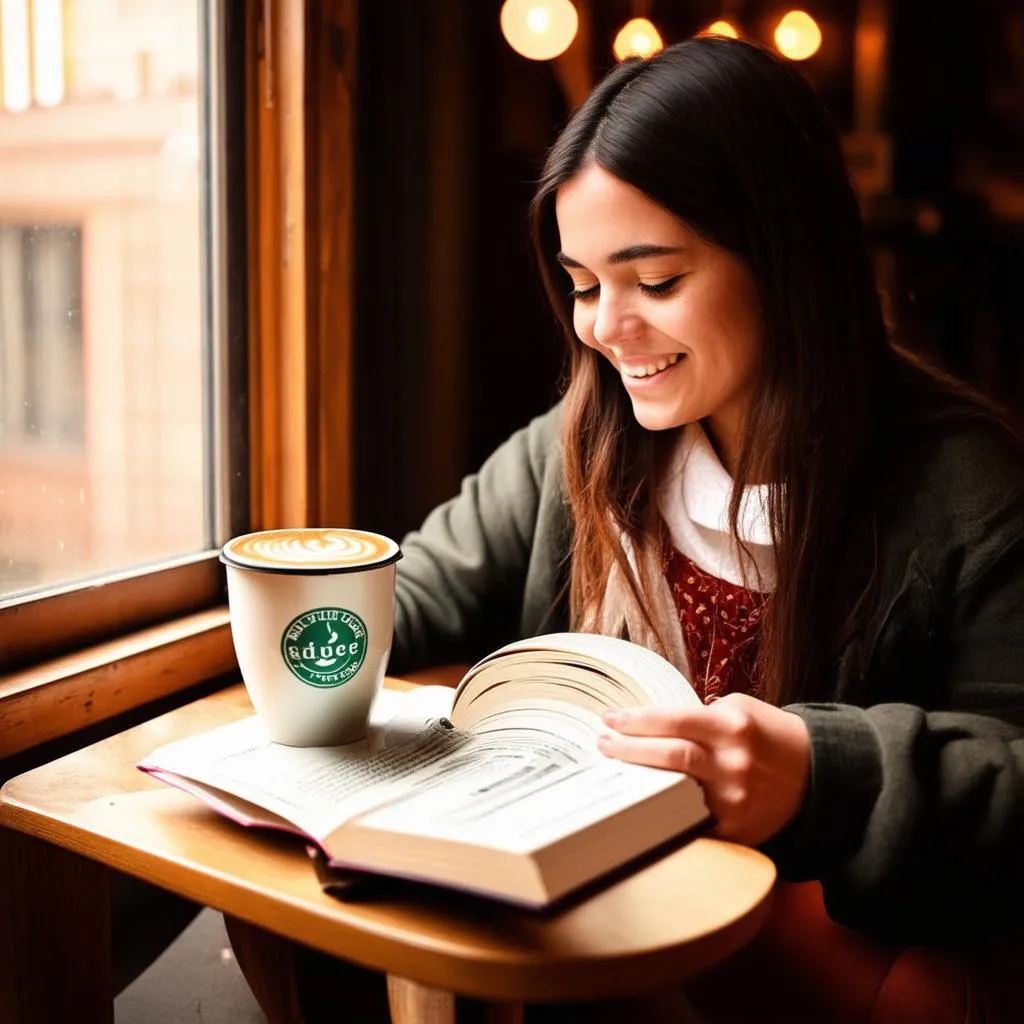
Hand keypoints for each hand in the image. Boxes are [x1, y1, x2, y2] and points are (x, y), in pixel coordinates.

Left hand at [598, 693, 810, 845]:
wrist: (819, 775)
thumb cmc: (771, 736)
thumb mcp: (740, 709)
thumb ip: (699, 717)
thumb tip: (651, 726)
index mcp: (733, 728)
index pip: (674, 721)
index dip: (637, 721)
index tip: (610, 719)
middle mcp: (733, 764)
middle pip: (669, 755)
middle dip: (628, 749)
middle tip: (602, 743)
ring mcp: (735, 801)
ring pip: (674, 790)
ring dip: (639, 780)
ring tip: (615, 769)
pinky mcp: (736, 830)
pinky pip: (691, 819)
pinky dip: (665, 810)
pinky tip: (643, 803)